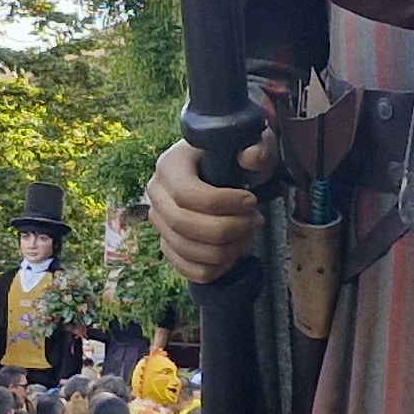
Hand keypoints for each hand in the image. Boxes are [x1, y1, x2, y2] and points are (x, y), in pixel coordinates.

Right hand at [149, 139, 269, 283]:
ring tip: (248, 237)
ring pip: (185, 250)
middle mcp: (156, 193)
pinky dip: (214, 269)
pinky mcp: (167, 244)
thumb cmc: (236, 156)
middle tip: (256, 221)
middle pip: (183, 224)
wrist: (223, 171)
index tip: (252, 201)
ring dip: (225, 251)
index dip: (222, 203)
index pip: (186, 194)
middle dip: (227, 229)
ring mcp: (159, 221)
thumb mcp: (250, 144)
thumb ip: (256, 148)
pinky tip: (234, 255)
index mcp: (170, 164)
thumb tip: (250, 157)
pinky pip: (186, 268)